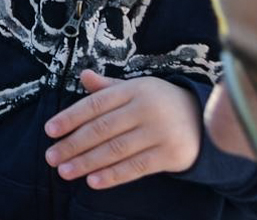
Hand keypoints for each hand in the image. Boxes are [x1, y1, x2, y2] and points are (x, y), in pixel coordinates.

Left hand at [44, 70, 201, 188]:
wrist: (206, 119)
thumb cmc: (160, 102)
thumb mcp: (136, 88)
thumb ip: (108, 87)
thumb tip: (83, 75)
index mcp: (133, 90)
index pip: (95, 104)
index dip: (70, 117)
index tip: (49, 131)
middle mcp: (145, 109)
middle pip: (102, 129)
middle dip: (73, 144)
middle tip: (51, 157)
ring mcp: (160, 132)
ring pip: (116, 150)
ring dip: (87, 162)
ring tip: (65, 171)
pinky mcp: (171, 155)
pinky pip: (137, 167)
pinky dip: (113, 175)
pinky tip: (93, 181)